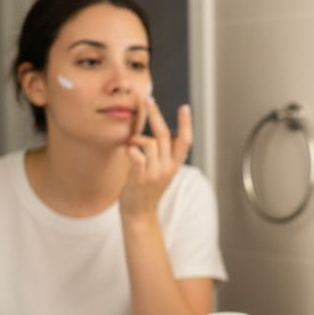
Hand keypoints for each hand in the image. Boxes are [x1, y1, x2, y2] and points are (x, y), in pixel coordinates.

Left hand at [121, 96, 192, 219]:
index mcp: (174, 166)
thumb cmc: (146, 191)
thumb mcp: (161, 172)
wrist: (139, 215)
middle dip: (155, 114)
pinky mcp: (140, 178)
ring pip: (148, 143)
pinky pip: (136, 154)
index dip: (186, 124)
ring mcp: (154, 174)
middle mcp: (167, 168)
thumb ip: (162, 154)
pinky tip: (127, 153)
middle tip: (148, 99)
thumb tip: (158, 131)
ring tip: (130, 145)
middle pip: (164, 135)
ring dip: (135, 139)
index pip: (185, 141)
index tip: (185, 107)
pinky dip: (130, 149)